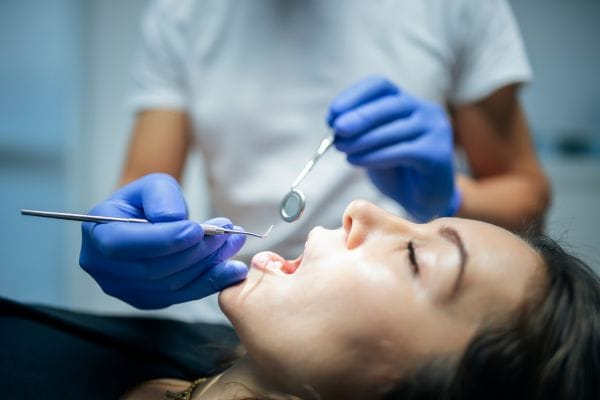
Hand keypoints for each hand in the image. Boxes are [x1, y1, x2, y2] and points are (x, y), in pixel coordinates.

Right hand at [79, 173, 246, 308]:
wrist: (148, 219)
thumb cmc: (148, 200)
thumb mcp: (154, 186)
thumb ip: (162, 198)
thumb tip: (174, 221)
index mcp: (98, 234)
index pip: (123, 244)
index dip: (162, 240)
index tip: (198, 230)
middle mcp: (104, 268)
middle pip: (152, 269)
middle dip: (194, 252)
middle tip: (227, 233)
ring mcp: (125, 289)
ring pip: (170, 284)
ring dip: (207, 265)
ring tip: (233, 244)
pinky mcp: (148, 300)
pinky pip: (182, 295)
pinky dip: (210, 282)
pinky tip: (232, 270)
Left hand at [328, 75, 461, 221]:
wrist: (424, 198)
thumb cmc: (397, 169)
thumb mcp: (373, 145)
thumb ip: (359, 134)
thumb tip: (335, 126)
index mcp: (407, 102)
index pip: (380, 86)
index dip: (354, 96)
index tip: (333, 112)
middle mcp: (425, 111)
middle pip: (389, 105)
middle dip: (360, 116)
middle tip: (338, 129)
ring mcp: (435, 130)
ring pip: (394, 129)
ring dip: (363, 139)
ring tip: (341, 148)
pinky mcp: (438, 153)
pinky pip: (403, 151)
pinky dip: (375, 155)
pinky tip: (356, 161)